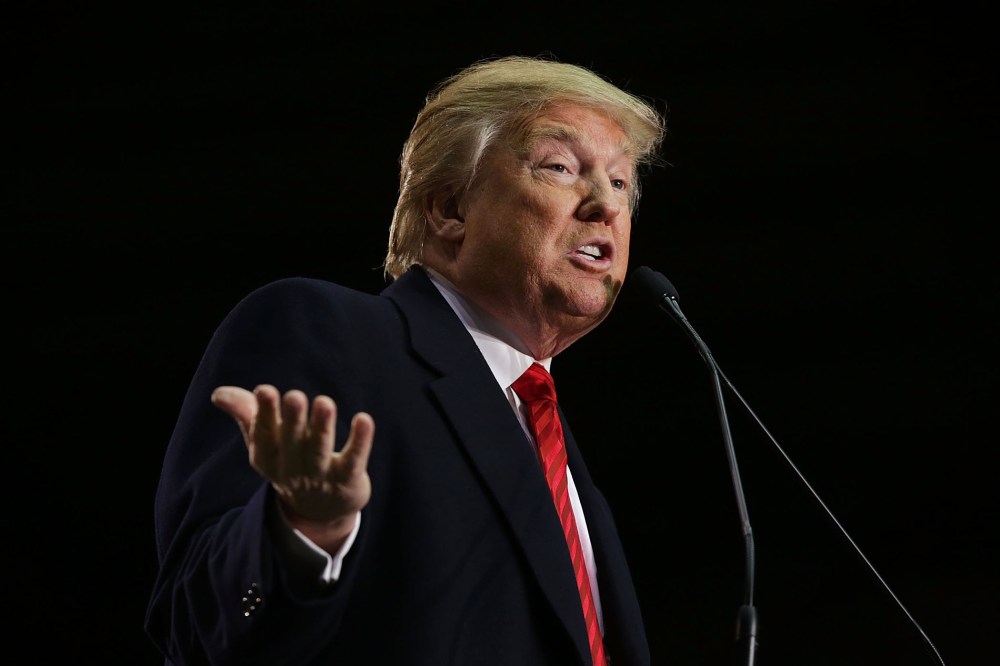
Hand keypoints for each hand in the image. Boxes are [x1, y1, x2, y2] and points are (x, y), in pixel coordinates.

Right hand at [211, 384, 373, 551]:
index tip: (264, 390)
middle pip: (292, 444)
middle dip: (292, 420)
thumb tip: (218, 394)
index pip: (265, 435)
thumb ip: (246, 414)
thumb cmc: (290, 461)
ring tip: (324, 402)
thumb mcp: (266, 442)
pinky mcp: (348, 480)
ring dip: (322, 427)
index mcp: (268, 458)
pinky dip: (359, 441)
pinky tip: (364, 419)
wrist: (321, 510)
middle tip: (294, 396)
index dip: (265, 414)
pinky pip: (354, 460)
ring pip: (320, 451)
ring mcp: (321, 477)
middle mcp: (292, 469)